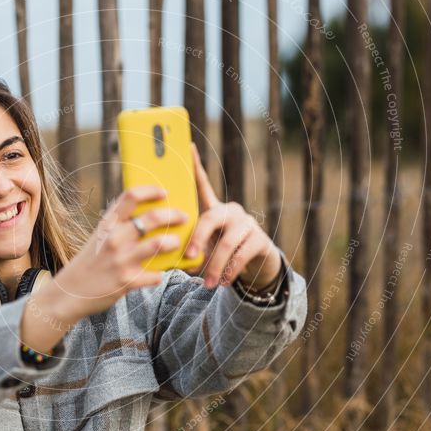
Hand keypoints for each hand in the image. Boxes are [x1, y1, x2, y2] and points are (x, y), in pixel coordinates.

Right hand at [50, 185, 188, 321]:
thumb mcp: (99, 238)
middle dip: (173, 215)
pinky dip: (159, 274)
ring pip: (159, 244)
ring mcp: (122, 260)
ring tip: (175, 242)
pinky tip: (157, 274)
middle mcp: (115, 238)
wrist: (69, 293)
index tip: (164, 193)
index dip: (151, 190)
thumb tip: (147, 219)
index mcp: (107, 224)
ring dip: (173, 242)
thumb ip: (119, 227)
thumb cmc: (89, 263)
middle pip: (152, 218)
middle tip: (182, 217)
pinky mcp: (127, 281)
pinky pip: (155, 275)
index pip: (131, 196)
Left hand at [184, 143, 281, 289]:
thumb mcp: (203, 250)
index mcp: (213, 210)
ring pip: (226, 244)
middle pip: (210, 218)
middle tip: (189, 258)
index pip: (202, 184)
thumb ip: (188, 250)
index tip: (186, 146)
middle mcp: (230, 211)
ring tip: (206, 283)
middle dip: (197, 239)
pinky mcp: (259, 240)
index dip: (195, 166)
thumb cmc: (220, 256)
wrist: (255, 267)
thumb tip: (170, 258)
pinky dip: (229, 272)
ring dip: (213, 267)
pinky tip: (222, 283)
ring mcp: (247, 224)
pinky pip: (241, 256)